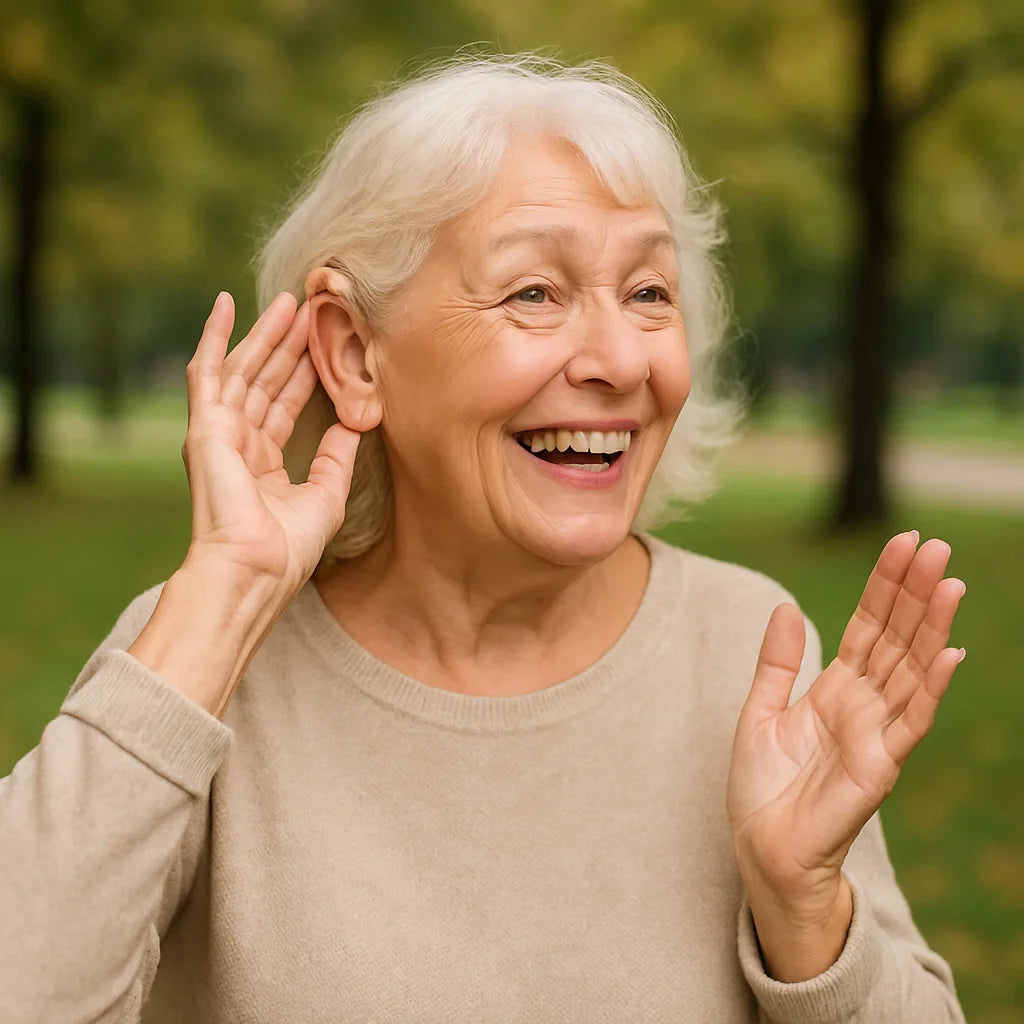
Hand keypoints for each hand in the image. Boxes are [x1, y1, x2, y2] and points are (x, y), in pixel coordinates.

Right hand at [128, 291, 360, 715]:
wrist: (255, 570)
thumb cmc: (288, 548)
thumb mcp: (327, 495)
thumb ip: (337, 457)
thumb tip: (355, 425)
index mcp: (263, 464)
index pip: (286, 406)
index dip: (305, 374)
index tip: (324, 344)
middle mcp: (239, 444)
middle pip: (267, 381)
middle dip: (289, 345)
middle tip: (311, 308)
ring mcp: (219, 433)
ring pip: (245, 370)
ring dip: (266, 334)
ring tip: (289, 299)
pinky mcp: (205, 426)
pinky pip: (208, 371)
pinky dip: (214, 336)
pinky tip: (224, 304)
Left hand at [726, 532, 964, 976]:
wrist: (762, 848)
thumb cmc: (764, 788)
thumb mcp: (760, 711)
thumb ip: (777, 662)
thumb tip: (786, 605)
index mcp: (835, 688)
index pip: (868, 625)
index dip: (885, 586)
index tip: (903, 543)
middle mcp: (863, 704)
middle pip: (896, 637)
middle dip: (914, 592)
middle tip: (934, 545)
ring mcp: (876, 732)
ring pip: (910, 668)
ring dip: (931, 626)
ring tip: (949, 581)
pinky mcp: (880, 765)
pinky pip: (910, 720)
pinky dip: (930, 686)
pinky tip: (948, 651)